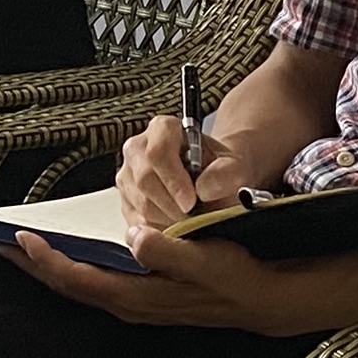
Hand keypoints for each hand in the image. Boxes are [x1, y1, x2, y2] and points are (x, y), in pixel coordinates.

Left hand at [6, 221, 315, 333]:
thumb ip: (166, 249)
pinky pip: (95, 284)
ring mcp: (134, 304)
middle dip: (35, 265)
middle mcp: (129, 304)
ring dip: (51, 267)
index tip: (21, 237)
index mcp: (136, 295)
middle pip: (69, 285)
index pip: (77, 277)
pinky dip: (74, 268)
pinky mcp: (142, 298)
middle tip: (3, 244)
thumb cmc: (233, 276)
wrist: (260, 299)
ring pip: (80, 286)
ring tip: (26, 249)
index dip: (46, 258)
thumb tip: (133, 238)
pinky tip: (70, 256)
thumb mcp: (203, 258)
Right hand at [114, 114, 251, 230]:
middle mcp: (138, 147)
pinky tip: (176, 224)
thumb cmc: (218, 170)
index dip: (173, 181)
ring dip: (166, 219)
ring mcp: (127, 173)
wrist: (210, 180)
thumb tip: (204, 188)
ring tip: (189, 220)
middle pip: (144, 180)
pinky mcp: (124, 198)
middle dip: (171, 206)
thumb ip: (226, 174)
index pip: (158, 153)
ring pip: (139, 203)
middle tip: (193, 218)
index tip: (191, 202)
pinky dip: (158, 229)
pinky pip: (136, 220)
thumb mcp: (233, 167)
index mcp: (163, 129)